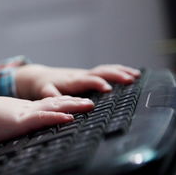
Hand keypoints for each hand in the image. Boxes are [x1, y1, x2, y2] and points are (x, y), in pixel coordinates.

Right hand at [0, 96, 93, 159]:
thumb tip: (18, 129)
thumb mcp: (5, 120)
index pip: (49, 104)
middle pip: (57, 102)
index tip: (77, 102)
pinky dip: (57, 116)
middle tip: (92, 101)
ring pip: (55, 106)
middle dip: (76, 101)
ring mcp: (27, 113)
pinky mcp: (22, 120)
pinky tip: (69, 117)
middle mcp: (29, 108)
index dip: (65, 102)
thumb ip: (15, 123)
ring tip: (89, 105)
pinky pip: (43, 117)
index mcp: (25, 109)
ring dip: (73, 106)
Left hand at [15, 64, 140, 99]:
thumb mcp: (44, 93)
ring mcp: (85, 74)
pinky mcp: (89, 75)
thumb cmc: (42, 87)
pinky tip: (133, 74)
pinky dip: (120, 71)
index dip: (97, 83)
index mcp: (71, 81)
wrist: (38, 76)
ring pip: (105, 69)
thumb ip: (52, 97)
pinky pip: (106, 71)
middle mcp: (80, 75)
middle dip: (115, 75)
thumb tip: (61, 105)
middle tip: (130, 80)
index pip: (86, 80)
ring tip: (136, 76)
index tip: (108, 88)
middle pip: (100, 71)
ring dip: (121, 71)